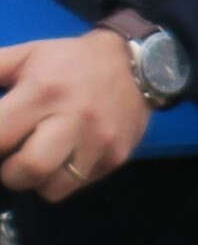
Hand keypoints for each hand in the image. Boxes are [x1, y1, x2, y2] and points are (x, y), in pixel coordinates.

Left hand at [0, 29, 151, 201]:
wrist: (138, 63)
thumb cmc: (69, 61)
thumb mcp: (24, 56)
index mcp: (43, 92)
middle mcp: (73, 119)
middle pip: (27, 170)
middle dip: (10, 172)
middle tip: (13, 157)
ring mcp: (99, 141)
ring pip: (53, 188)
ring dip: (38, 179)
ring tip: (41, 158)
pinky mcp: (117, 156)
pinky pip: (78, 185)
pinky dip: (64, 177)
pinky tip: (68, 155)